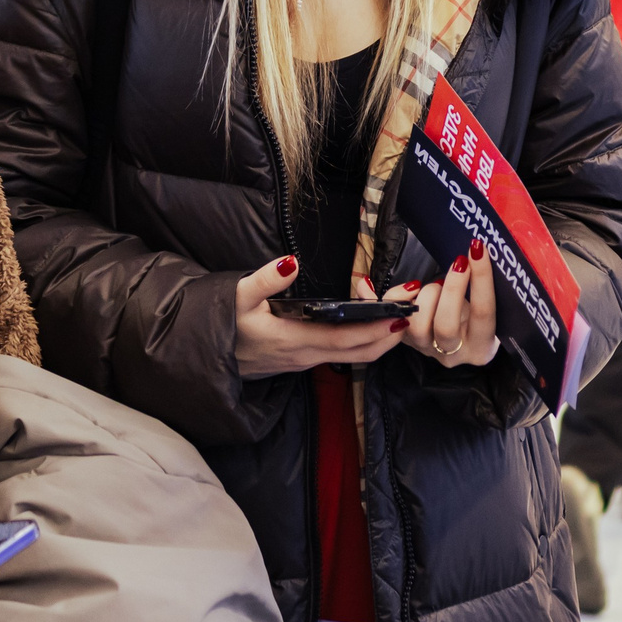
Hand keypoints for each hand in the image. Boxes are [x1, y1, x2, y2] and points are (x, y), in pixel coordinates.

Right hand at [234, 255, 406, 378]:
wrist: (207, 355)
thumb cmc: (224, 324)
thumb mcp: (237, 297)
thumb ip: (264, 280)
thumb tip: (291, 262)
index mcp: (296, 340)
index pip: (347, 338)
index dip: (376, 328)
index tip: (400, 312)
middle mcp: (308, 355)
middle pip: (361, 352)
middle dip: (391, 333)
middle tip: (414, 308)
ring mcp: (308, 360)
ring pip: (355, 356)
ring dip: (381, 339)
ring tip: (401, 313)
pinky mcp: (305, 358)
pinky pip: (344, 354)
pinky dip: (365, 341)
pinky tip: (374, 322)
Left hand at [384, 245, 501, 368]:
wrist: (463, 341)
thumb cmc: (478, 319)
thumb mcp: (489, 308)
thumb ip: (483, 289)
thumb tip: (478, 252)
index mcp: (482, 347)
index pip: (483, 313)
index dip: (481, 279)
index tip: (478, 249)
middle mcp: (455, 354)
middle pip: (445, 325)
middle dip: (451, 288)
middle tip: (459, 263)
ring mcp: (429, 350)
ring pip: (418, 326)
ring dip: (427, 295)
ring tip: (439, 284)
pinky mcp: (409, 344)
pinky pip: (396, 321)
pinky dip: (397, 299)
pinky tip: (396, 286)